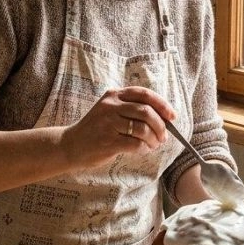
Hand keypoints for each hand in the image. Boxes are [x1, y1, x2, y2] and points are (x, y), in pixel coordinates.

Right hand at [59, 86, 173, 168]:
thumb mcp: (109, 111)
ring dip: (154, 139)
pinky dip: (145, 148)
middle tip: (163, 136)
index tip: (172, 116)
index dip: (162, 104)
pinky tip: (143, 150)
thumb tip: (163, 118)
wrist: (70, 145)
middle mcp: (111, 106)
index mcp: (114, 95)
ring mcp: (108, 123)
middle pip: (147, 111)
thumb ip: (131, 109)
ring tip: (153, 144)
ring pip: (143, 129)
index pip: (144, 94)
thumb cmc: (96, 130)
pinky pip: (136, 144)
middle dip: (161, 126)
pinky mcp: (108, 141)